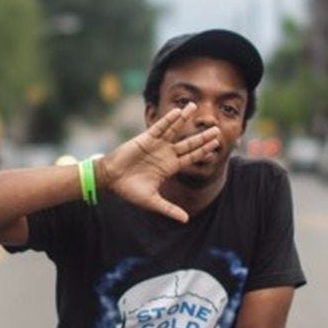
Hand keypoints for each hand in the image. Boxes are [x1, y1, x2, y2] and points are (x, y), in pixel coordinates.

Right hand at [95, 102, 219, 222]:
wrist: (111, 180)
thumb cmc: (130, 191)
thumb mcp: (152, 201)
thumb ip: (169, 209)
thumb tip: (186, 220)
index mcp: (170, 167)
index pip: (191, 157)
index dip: (203, 150)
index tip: (216, 144)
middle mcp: (166, 154)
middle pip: (188, 143)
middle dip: (202, 136)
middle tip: (216, 128)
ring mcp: (156, 145)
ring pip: (174, 130)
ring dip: (184, 119)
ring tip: (195, 107)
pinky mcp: (145, 139)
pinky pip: (159, 127)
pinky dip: (168, 120)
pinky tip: (178, 112)